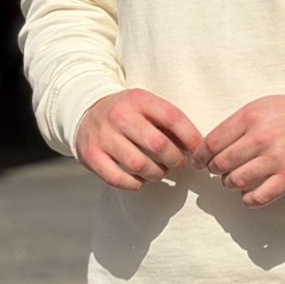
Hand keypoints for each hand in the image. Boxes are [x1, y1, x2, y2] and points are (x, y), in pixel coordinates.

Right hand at [75, 89, 202, 191]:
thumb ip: (167, 122)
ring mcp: (104, 136)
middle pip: (158, 145)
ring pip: (139, 164)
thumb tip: (195, 147)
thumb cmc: (126, 112)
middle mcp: (120, 116)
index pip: (172, 118)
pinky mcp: (91, 155)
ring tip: (160, 172)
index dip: (191, 137)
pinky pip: (118, 178)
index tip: (199, 151)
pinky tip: (140, 180)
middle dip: (175, 159)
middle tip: (179, 164)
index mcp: (139, 100)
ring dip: (156, 174)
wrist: (85, 111)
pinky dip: (134, 184)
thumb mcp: (146, 105)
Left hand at [194, 89, 284, 207]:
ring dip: (231, 183)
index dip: (200, 156)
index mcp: (250, 117)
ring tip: (236, 179)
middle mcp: (260, 137)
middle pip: (221, 164)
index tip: (199, 162)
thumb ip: (239, 123)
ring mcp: (275, 159)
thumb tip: (216, 144)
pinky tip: (249, 196)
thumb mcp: (263, 105)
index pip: (212, 142)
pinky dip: (249, 200)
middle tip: (218, 171)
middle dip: (215, 170)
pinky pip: (259, 197)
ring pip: (236, 181)